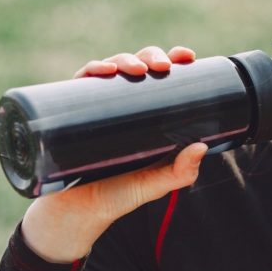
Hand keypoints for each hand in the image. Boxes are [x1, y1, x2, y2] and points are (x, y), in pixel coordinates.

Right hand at [21, 46, 204, 263]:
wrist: (77, 214)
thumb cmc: (118, 195)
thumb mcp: (155, 184)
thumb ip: (181, 172)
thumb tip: (202, 146)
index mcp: (145, 112)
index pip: (160, 77)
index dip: (173, 59)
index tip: (187, 56)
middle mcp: (120, 103)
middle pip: (137, 65)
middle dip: (150, 56)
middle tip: (161, 67)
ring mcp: (94, 105)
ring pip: (110, 68)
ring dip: (124, 59)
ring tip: (136, 70)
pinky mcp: (70, 112)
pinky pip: (78, 82)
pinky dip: (91, 70)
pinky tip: (103, 72)